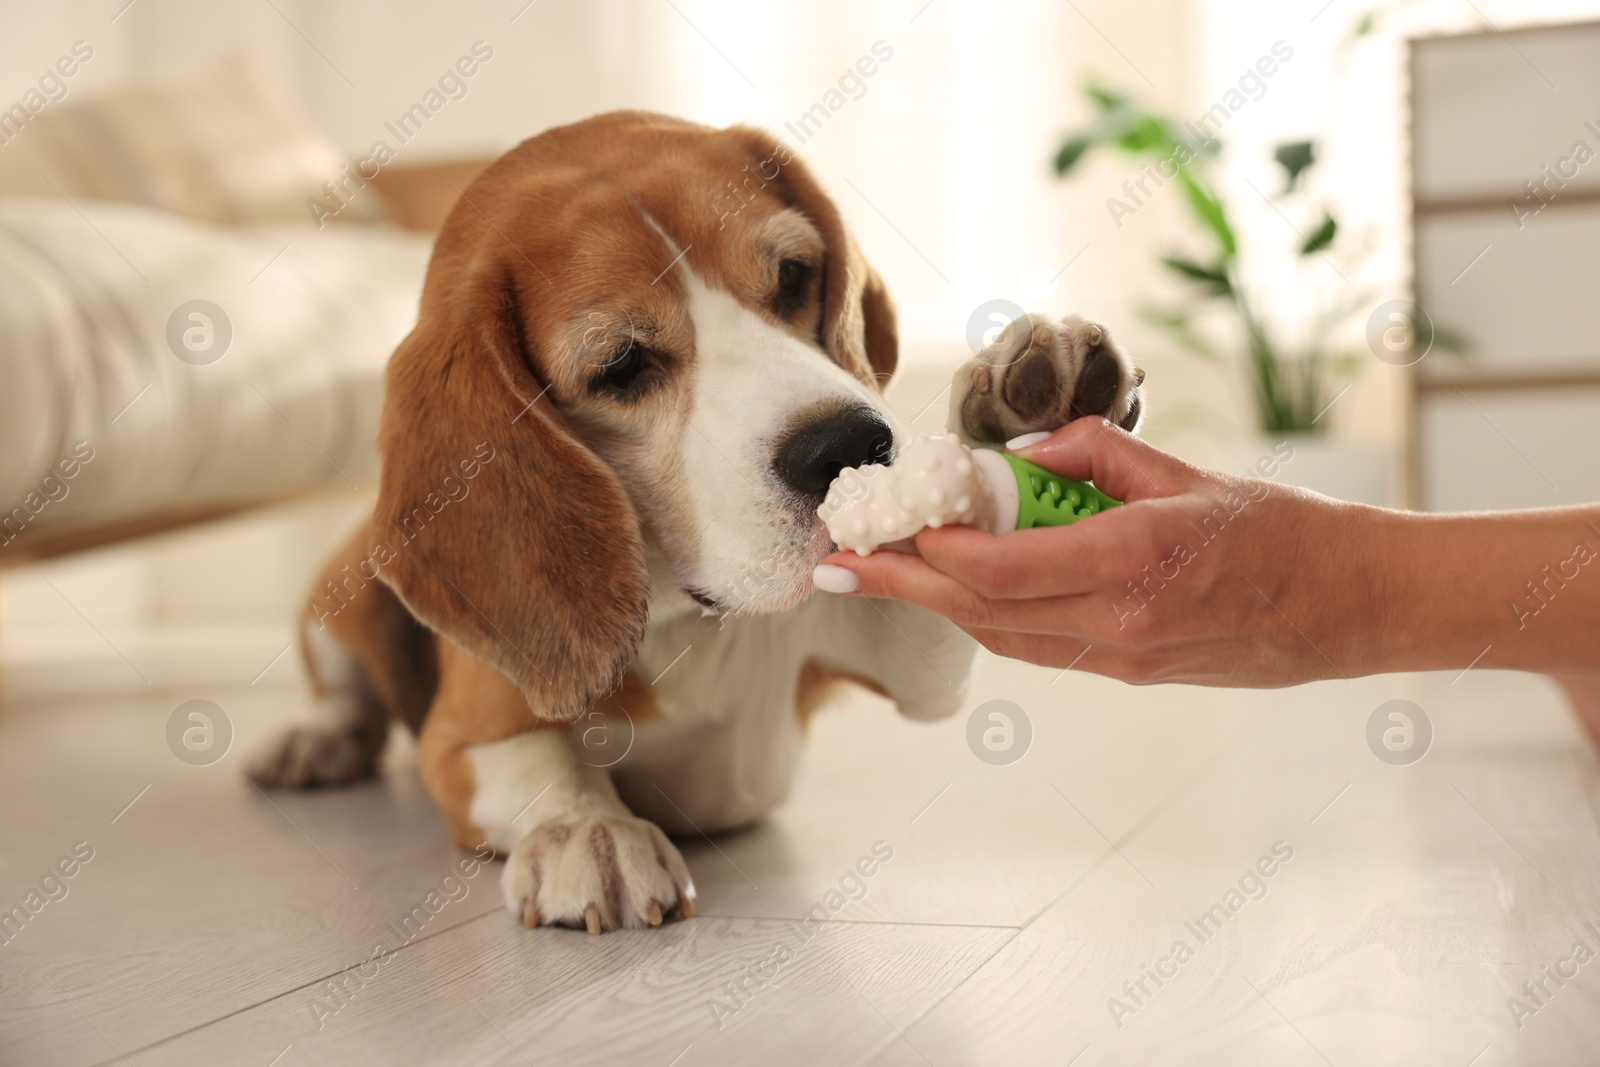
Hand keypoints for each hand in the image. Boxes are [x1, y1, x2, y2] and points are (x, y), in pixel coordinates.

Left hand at [813, 418, 1384, 686]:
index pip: (996, 569)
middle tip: (834, 564)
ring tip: (878, 574)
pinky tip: (956, 591)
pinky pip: (1035, 646)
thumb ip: (1098, 455)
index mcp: (1130, 566)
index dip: (928, 549)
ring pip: (999, 636)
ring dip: (933, 604)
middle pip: (978, 611)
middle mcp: (1115, 626)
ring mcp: (1119, 659)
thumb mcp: (1191, 472)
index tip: (881, 524)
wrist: (1351, 606)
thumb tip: (1024, 448)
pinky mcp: (1128, 671)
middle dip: (900, 584)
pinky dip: (986, 617)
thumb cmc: (1283, 530)